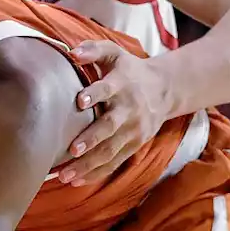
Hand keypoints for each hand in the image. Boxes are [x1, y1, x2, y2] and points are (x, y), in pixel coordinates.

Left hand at [60, 40, 169, 185]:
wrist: (164, 90)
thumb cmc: (128, 70)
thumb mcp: (114, 53)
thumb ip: (93, 50)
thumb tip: (72, 53)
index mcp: (122, 84)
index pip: (108, 89)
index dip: (95, 93)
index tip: (80, 100)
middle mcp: (128, 109)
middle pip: (110, 127)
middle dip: (91, 139)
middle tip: (72, 149)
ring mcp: (132, 131)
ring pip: (110, 151)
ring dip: (88, 165)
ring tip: (65, 175)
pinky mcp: (133, 145)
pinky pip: (114, 162)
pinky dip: (96, 173)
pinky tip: (77, 181)